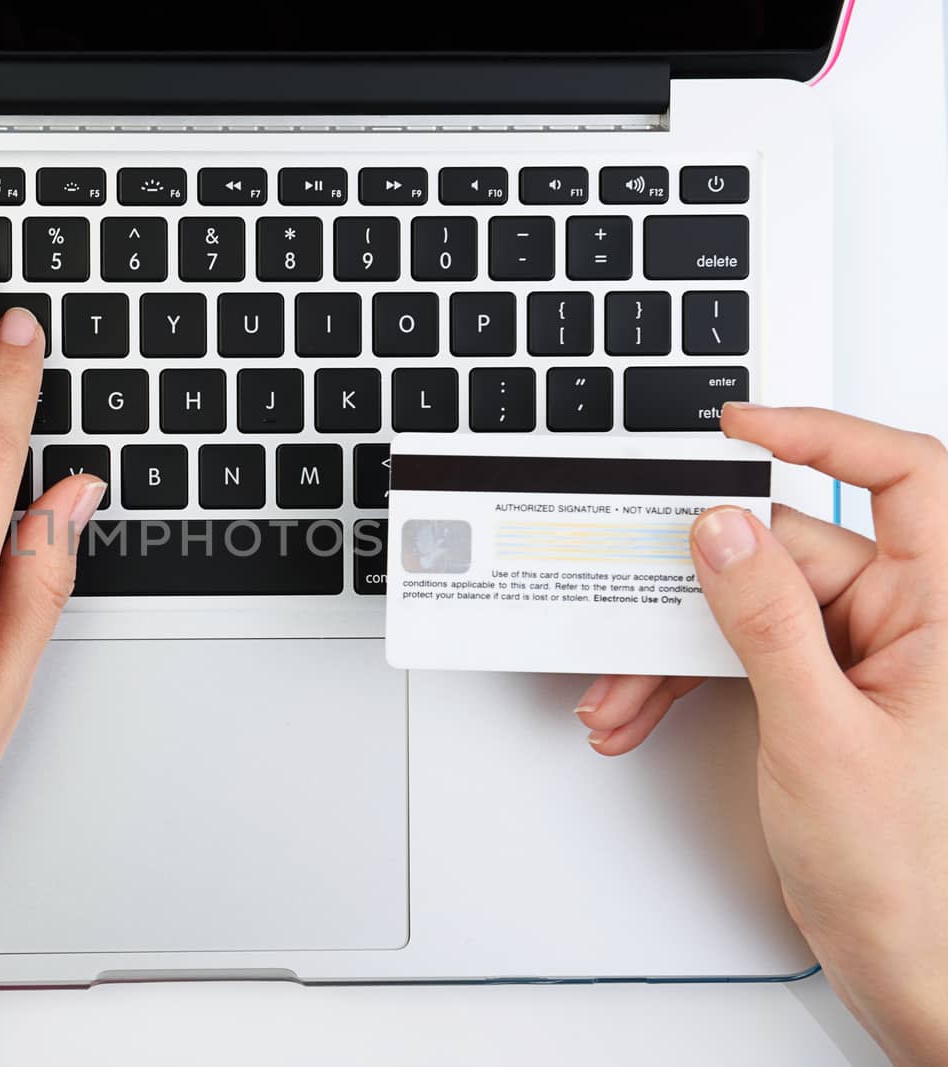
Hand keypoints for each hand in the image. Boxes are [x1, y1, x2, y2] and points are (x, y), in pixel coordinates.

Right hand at [573, 404, 947, 1065]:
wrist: (909, 964)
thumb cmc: (909, 871)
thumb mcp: (820, 734)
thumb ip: (765, 620)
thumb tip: (722, 532)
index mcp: (945, 613)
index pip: (906, 478)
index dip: (826, 434)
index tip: (742, 425)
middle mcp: (910, 622)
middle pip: (787, 552)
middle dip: (692, 593)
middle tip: (627, 606)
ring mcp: (865, 657)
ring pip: (747, 610)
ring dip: (673, 651)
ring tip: (622, 697)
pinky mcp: (825, 690)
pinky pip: (743, 654)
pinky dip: (687, 680)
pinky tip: (644, 711)